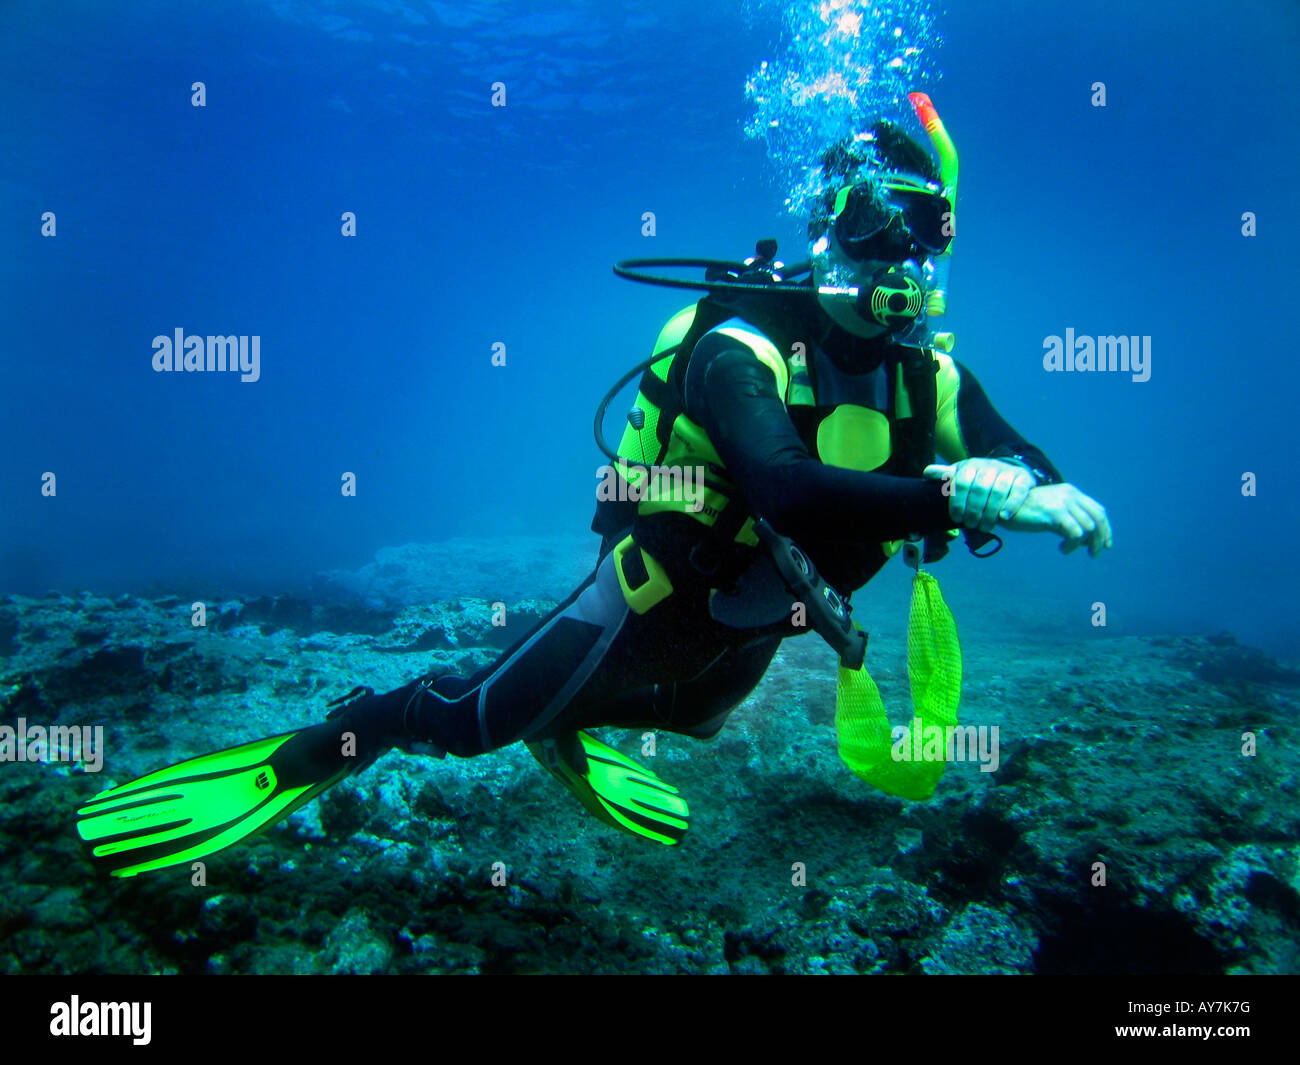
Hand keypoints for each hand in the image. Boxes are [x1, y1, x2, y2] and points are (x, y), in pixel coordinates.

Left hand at [923, 459, 1035, 533]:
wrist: (1014, 477)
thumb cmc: (983, 483)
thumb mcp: (965, 477)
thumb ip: (948, 476)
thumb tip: (927, 472)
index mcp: (971, 465)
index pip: (961, 482)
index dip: (957, 502)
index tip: (957, 518)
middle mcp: (989, 465)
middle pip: (979, 488)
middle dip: (973, 510)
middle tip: (970, 525)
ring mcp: (1007, 471)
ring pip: (997, 491)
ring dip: (990, 512)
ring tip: (985, 526)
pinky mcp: (1024, 479)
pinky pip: (1017, 491)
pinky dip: (1010, 505)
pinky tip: (1003, 518)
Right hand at [997, 483, 1112, 556]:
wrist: (1004, 507)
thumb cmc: (1027, 513)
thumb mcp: (1052, 515)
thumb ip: (1070, 523)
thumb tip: (1089, 541)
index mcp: (1072, 492)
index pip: (1098, 510)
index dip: (1105, 528)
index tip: (1106, 544)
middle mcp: (1071, 495)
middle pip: (1098, 519)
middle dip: (1100, 538)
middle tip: (1095, 554)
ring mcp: (1064, 503)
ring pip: (1089, 528)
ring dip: (1084, 544)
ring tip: (1068, 550)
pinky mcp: (1055, 513)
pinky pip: (1075, 534)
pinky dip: (1073, 545)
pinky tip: (1063, 549)